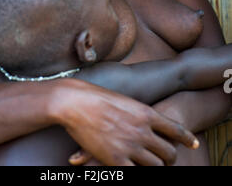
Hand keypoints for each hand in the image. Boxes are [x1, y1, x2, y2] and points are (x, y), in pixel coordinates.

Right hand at [51, 80, 198, 165]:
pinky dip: (137, 173)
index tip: (194, 143)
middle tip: (167, 160)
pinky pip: (136, 174)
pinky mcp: (116, 160)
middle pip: (168, 152)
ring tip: (152, 167)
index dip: (187, 138)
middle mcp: (142, 131)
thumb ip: (137, 112)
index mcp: (146, 113)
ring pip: (156, 167)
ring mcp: (130, 146)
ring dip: (155, 168)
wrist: (75, 101)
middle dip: (170, 158)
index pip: (175, 128)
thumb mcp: (124, 100)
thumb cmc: (95, 96)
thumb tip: (145, 119)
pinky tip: (134, 170)